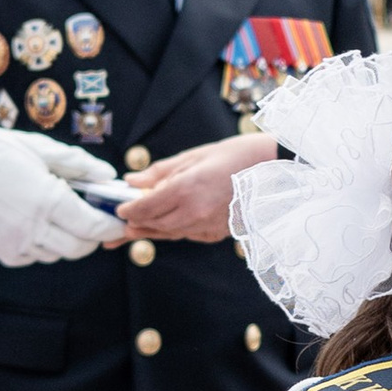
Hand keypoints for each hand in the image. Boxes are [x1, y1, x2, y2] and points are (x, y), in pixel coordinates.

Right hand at [0, 98, 118, 266]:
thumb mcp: (41, 149)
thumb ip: (79, 165)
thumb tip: (109, 175)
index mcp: (46, 200)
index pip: (92, 226)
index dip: (111, 225)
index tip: (119, 221)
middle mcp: (33, 228)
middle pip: (80, 248)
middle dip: (93, 236)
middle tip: (96, 220)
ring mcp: (17, 244)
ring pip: (58, 254)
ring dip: (68, 239)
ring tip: (61, 215)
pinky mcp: (4, 252)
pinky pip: (36, 256)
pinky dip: (44, 244)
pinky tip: (36, 222)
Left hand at [115, 132, 279, 243]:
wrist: (273, 170)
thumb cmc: (234, 155)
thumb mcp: (193, 156)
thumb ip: (159, 171)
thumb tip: (131, 181)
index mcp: (185, 189)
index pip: (145, 207)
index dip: (128, 211)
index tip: (119, 210)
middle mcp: (194, 212)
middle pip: (154, 225)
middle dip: (135, 226)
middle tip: (118, 229)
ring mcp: (207, 226)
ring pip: (170, 233)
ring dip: (152, 231)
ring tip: (134, 232)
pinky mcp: (218, 234)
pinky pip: (188, 234)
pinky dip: (175, 230)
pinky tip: (166, 226)